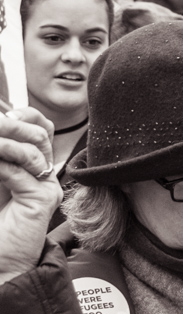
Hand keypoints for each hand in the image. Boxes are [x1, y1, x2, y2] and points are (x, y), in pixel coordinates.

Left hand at [0, 109, 62, 285]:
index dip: (20, 115)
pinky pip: (20, 171)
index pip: (38, 127)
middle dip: (8, 123)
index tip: (0, 113)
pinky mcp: (42, 200)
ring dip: (0, 142)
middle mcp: (44, 175)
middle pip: (39, 131)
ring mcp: (47, 187)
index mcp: (32, 168)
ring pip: (32, 146)